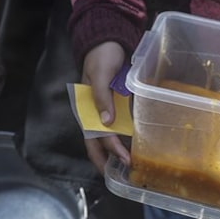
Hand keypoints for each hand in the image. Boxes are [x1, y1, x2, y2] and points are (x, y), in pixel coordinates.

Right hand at [81, 41, 128, 172]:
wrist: (107, 42)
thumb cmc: (100, 56)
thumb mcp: (100, 73)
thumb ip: (102, 96)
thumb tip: (106, 122)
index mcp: (86, 107)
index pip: (96, 135)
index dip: (111, 149)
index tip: (126, 160)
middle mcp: (94, 113)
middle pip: (97, 144)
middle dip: (107, 162)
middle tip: (123, 176)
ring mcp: (105, 111)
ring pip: (106, 139)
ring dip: (114, 155)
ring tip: (128, 169)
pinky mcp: (115, 106)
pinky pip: (118, 127)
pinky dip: (123, 140)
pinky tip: (133, 148)